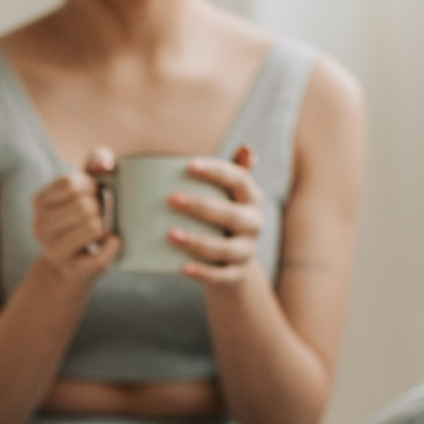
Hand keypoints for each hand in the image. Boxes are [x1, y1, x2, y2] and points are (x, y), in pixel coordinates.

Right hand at [31, 147, 120, 284]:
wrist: (72, 264)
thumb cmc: (80, 219)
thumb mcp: (83, 189)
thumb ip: (93, 166)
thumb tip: (104, 161)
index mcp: (39, 201)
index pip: (70, 183)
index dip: (89, 186)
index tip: (91, 194)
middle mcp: (39, 227)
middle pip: (83, 206)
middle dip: (99, 207)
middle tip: (98, 215)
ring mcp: (53, 251)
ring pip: (93, 228)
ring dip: (105, 225)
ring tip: (100, 229)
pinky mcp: (72, 271)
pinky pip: (102, 255)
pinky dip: (113, 246)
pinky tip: (110, 244)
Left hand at [167, 146, 262, 286]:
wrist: (232, 267)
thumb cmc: (221, 222)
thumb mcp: (226, 197)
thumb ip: (226, 174)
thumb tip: (245, 147)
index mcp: (251, 199)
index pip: (239, 179)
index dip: (217, 171)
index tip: (188, 165)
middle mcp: (253, 224)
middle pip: (231, 215)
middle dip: (201, 206)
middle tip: (171, 199)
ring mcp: (246, 252)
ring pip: (224, 248)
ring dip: (197, 241)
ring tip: (170, 234)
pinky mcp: (235, 276)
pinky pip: (220, 276)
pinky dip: (202, 272)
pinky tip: (182, 268)